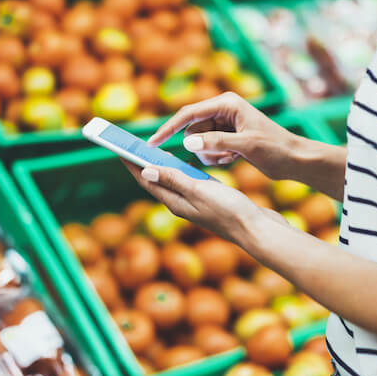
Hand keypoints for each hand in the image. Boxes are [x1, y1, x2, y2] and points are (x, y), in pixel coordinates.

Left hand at [122, 160, 265, 241]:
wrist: (258, 230)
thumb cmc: (230, 210)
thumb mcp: (198, 190)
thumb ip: (173, 179)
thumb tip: (145, 170)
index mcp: (175, 203)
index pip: (146, 180)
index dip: (132, 164)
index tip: (119, 148)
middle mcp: (182, 204)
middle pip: (157, 180)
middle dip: (143, 163)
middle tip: (133, 145)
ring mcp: (196, 203)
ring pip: (173, 181)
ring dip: (163, 165)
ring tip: (155, 150)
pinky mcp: (209, 200)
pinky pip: (189, 182)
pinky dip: (184, 170)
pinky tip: (188, 162)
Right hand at [147, 92, 298, 177]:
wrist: (295, 159)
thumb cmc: (275, 148)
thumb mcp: (246, 145)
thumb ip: (215, 143)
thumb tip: (186, 142)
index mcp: (226, 103)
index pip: (188, 114)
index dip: (168, 129)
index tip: (151, 143)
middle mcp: (223, 110)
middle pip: (192, 129)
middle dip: (200, 147)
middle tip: (222, 157)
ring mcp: (224, 124)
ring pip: (198, 141)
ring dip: (209, 155)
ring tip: (231, 158)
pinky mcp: (227, 137)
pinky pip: (208, 148)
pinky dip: (216, 157)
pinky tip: (234, 159)